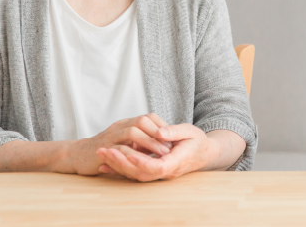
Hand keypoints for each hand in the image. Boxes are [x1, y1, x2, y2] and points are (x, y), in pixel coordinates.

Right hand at [69, 113, 172, 175]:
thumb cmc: (106, 148)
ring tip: (162, 153)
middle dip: (158, 133)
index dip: (161, 125)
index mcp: (127, 123)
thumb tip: (162, 141)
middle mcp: (120, 125)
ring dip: (150, 142)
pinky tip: (145, 160)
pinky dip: (134, 153)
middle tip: (171, 146)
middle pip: (142, 120)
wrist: (79, 154)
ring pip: (133, 132)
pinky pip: (120, 148)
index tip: (173, 138)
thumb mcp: (125, 140)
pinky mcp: (104, 148)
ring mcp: (111, 135)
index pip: (148, 117)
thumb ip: (141, 139)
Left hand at [96, 123, 216, 181]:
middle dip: (121, 164)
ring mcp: (158, 173)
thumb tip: (158, 131)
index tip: (128, 154)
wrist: (203, 153)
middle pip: (141, 173)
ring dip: (117, 165)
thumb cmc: (197, 141)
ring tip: (102, 153)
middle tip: (105, 151)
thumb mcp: (189, 131)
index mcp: (176, 162)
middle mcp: (165, 171)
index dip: (142, 162)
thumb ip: (174, 132)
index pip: (157, 167)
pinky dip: (120, 169)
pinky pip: (134, 172)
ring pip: (135, 174)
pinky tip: (106, 163)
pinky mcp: (152, 170)